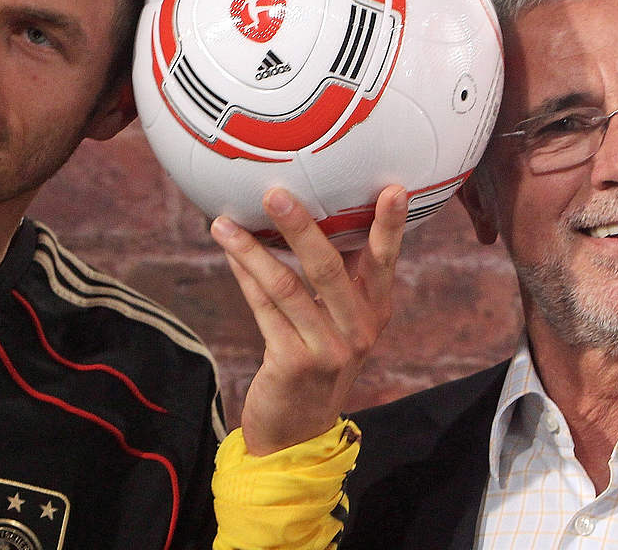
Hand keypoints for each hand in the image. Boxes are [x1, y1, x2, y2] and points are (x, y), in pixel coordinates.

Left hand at [210, 185, 407, 455]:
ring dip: (251, 250)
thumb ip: (333, 278)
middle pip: (329, 266)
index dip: (390, 225)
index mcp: (376, 309)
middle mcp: (359, 328)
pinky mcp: (294, 363)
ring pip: (286, 286)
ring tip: (224, 223)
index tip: (393, 188)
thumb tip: (302, 212)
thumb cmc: (315, 359)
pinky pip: (264, 309)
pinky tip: (228, 253)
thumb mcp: (338, 322)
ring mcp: (328, 348)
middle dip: (300, 226)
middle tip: (275, 192)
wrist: (298, 430)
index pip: (385, 260)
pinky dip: (244, 276)